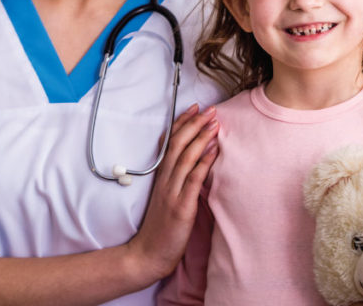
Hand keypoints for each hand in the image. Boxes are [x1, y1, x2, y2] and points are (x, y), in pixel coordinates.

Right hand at [125, 103, 219, 282]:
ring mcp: (172, 192)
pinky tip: (214, 150)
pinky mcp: (181, 206)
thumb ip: (175, 178)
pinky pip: (193, 179)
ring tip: (214, 123)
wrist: (148, 254)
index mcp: (161, 177)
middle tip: (210, 108)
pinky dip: (204, 162)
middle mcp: (165, 181)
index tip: (195, 107)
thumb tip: (191, 158)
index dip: (182, 123)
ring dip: (201, 138)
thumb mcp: (165, 197)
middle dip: (194, 124)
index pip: (170, 142)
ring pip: (185, 157)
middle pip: (178, 144)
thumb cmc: (160, 227)